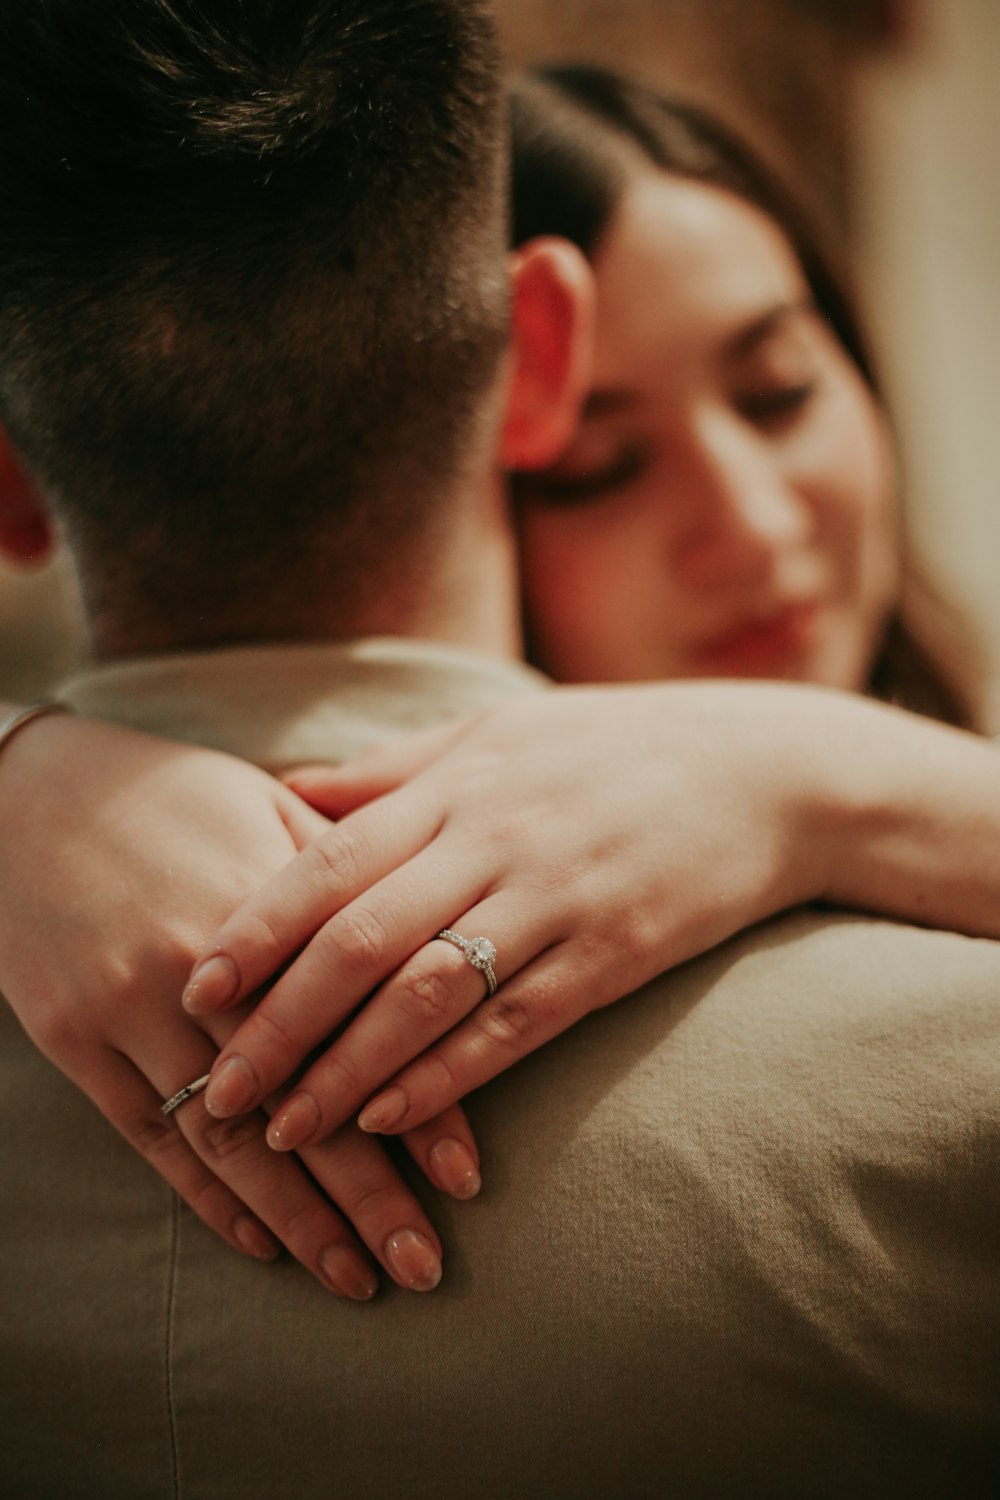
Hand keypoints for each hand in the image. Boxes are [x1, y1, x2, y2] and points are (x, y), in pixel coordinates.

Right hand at [0, 712, 479, 1295]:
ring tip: (356, 1277)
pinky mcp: (73, 1040)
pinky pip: (147, 1136)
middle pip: (296, 1103)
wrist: (25, 794)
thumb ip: (351, 877)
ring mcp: (127, 1012)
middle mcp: (198, 972)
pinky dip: (204, 1195)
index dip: (414, 1108)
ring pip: (224, 1139)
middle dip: (365, 1195)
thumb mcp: (271, 810)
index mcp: (265, 908)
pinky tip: (261, 1240)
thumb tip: (443, 926)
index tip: (465, 1180)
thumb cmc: (174, 796)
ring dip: (295, 1219)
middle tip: (424, 1266)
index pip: (356, 1031)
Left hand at [183, 682, 848, 1145]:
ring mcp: (558, 898)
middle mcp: (496, 839)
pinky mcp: (613, 955)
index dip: (257, 929)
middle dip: (278, 1022)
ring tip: (285, 1127)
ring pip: (427, 994)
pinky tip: (389, 1117)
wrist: (770, 772)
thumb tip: (289, 788)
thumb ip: (394, 767)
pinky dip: (446, 1075)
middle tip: (215, 1090)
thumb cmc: (620, 746)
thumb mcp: (502, 732)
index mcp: (459, 782)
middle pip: (360, 940)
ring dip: (346, 1070)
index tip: (196, 988)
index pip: (332, 860)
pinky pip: (515, 1024)